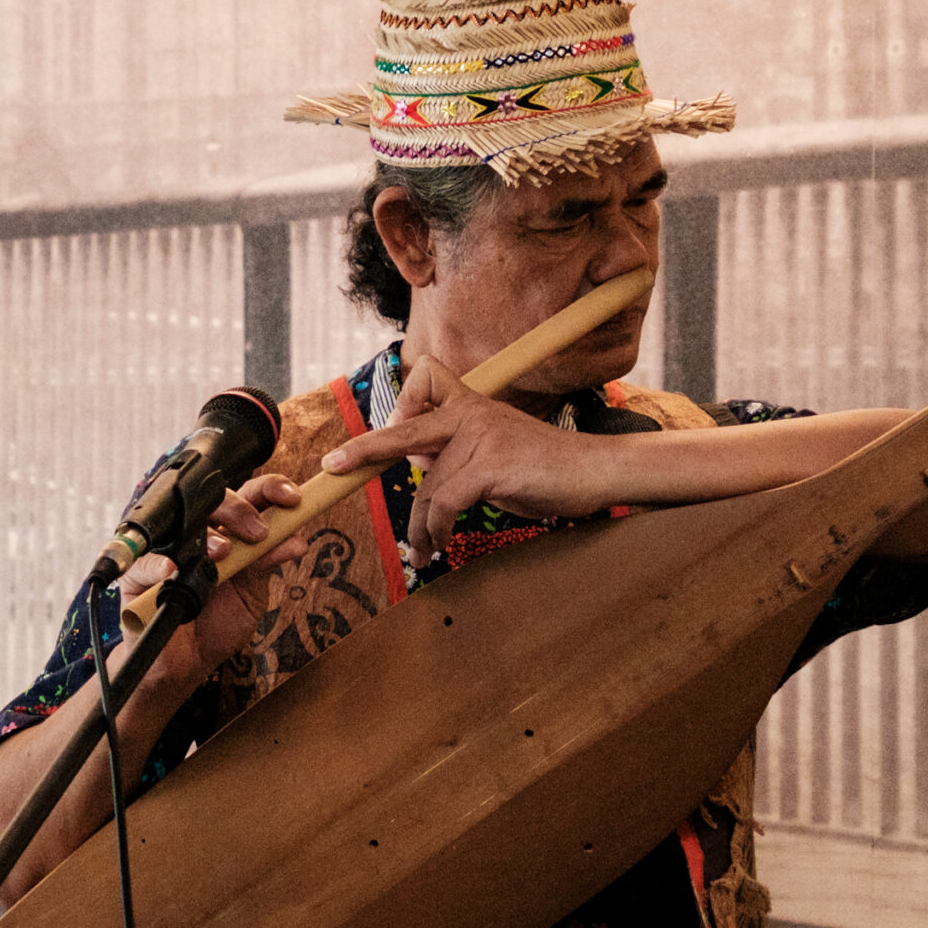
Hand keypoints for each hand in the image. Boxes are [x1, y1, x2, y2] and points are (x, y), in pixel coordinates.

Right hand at [117, 472, 308, 692]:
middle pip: (216, 500)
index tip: (293, 499)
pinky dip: (161, 564)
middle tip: (258, 533)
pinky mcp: (140, 574)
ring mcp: (170, 551)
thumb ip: (266, 565)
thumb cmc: (217, 624)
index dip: (270, 490)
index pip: (250, 498)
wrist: (186, 663)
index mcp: (231, 533)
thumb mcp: (251, 594)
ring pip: (185, 524)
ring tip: (223, 555)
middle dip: (242, 510)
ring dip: (208, 536)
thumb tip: (295, 540)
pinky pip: (148, 561)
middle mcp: (200, 536)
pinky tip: (173, 570)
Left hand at [320, 357, 621, 567]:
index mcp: (473, 403)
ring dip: (420, 526)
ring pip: (428, 484)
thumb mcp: (493, 453)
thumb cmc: (545, 466)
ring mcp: (481, 435)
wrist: (593, 470)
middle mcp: (473, 412)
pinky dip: (437, 528)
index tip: (400, 430)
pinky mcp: (491, 464)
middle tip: (333, 466)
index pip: (427, 377)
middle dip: (364, 449)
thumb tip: (417, 460)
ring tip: (422, 550)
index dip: (405, 403)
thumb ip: (456, 452)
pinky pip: (446, 500)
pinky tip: (440, 544)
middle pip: (405, 427)